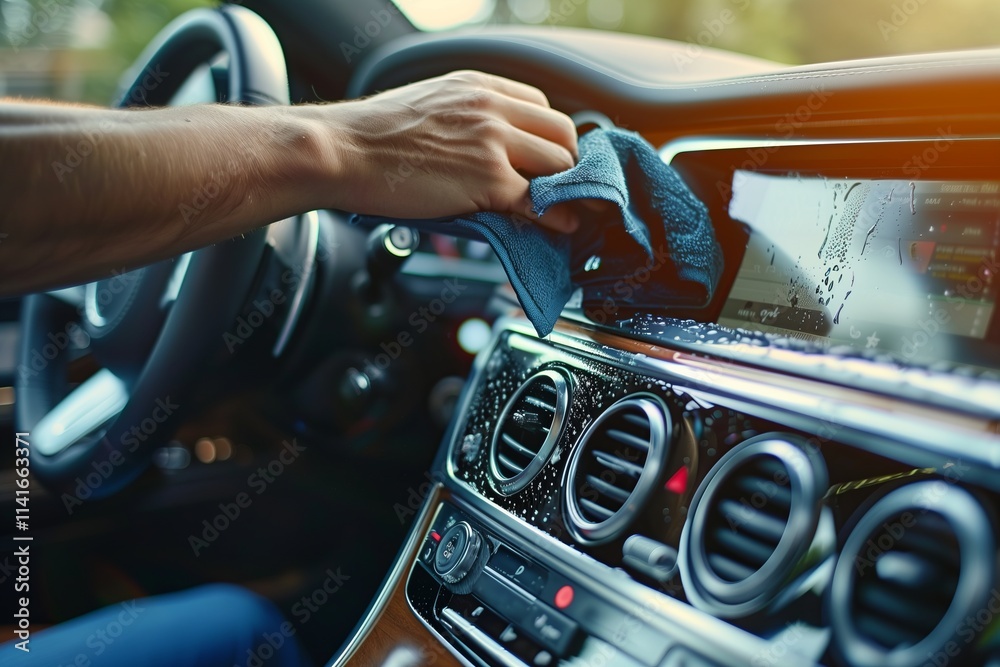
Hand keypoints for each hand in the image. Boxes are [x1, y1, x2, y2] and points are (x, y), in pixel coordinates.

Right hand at [313, 70, 580, 232]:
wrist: (341, 152)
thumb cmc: (370, 138)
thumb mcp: (427, 106)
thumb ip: (464, 120)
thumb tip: (483, 149)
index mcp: (477, 86)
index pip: (541, 108)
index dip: (548, 139)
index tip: (545, 162)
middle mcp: (491, 107)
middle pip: (562, 133)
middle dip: (566, 164)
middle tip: (559, 189)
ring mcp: (492, 142)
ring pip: (560, 164)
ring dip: (565, 190)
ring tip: (559, 209)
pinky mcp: (488, 179)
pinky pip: (540, 200)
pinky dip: (557, 217)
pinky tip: (560, 226)